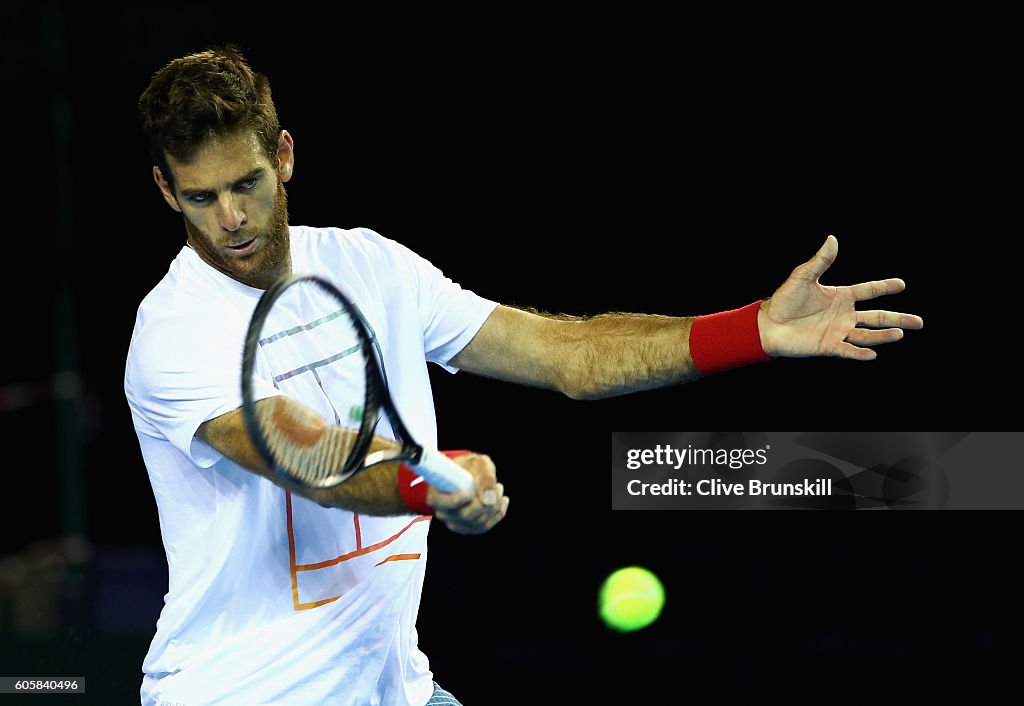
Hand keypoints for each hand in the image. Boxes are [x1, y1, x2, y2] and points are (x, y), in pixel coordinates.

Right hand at [427, 452, 509, 533]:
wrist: (470, 472)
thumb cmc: (471, 466)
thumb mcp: (479, 464)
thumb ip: (484, 478)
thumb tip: (489, 500)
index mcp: (436, 494)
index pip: (440, 503)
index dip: (455, 501)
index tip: (468, 493)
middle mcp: (442, 512)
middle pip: (466, 516)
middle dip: (486, 503)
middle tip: (497, 486)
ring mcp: (454, 522)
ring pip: (479, 524)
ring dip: (495, 507)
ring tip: (498, 488)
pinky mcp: (467, 528)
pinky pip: (485, 527)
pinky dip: (497, 514)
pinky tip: (501, 501)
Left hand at [758, 235, 923, 359]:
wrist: (767, 325)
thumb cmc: (784, 300)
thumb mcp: (803, 277)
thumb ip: (820, 261)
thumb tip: (833, 239)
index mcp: (841, 296)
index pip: (868, 290)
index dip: (884, 287)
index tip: (902, 284)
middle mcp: (844, 315)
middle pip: (877, 317)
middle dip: (898, 319)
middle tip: (919, 322)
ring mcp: (838, 331)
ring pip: (867, 334)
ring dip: (883, 335)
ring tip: (900, 334)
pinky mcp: (828, 346)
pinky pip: (848, 350)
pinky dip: (860, 353)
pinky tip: (873, 354)